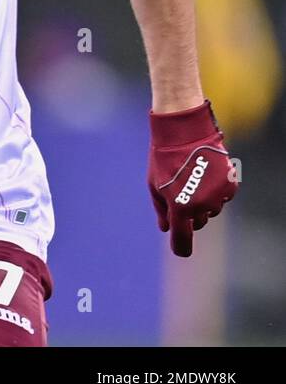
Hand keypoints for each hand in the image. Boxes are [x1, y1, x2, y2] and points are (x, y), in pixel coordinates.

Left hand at [147, 99, 238, 256]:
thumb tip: (165, 228)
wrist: (184, 133)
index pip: (183, 238)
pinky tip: (204, 176)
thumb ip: (161, 209)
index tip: (180, 249)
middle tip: (179, 197)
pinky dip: (214, 192)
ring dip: (201, 203)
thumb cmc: (164, 159)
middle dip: (188, 217)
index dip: (180, 247)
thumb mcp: (154, 185)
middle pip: (197, 224)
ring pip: (210, 211)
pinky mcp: (230, 185)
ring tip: (190, 180)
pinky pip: (222, 198)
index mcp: (180, 207)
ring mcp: (218, 196)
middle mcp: (202, 206)